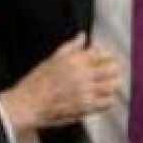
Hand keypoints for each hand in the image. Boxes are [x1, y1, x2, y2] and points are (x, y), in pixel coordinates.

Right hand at [0, 34, 120, 131]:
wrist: (28, 104)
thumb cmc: (37, 82)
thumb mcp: (53, 58)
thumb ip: (71, 46)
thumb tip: (82, 36)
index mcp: (75, 60)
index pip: (102, 53)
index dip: (107, 56)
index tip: (107, 59)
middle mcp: (83, 74)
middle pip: (112, 69)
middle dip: (114, 69)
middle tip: (113, 72)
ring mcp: (86, 91)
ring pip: (113, 85)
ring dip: (113, 84)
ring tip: (110, 85)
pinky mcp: (86, 107)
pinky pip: (108, 103)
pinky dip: (109, 100)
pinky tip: (104, 99)